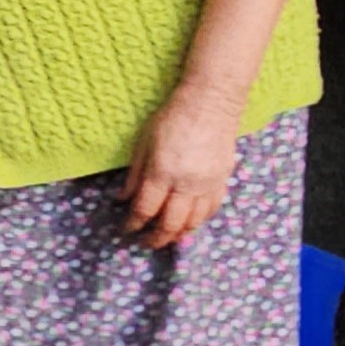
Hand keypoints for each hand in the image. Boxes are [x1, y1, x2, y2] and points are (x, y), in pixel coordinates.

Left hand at [127, 89, 243, 248]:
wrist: (211, 102)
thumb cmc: (172, 117)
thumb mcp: (144, 141)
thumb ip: (135, 174)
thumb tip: (123, 198)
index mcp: (162, 172)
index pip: (145, 209)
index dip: (133, 223)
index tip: (127, 229)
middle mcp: (186, 183)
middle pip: (170, 223)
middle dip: (155, 238)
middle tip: (145, 243)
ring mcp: (207, 184)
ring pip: (193, 221)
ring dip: (178, 234)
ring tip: (167, 237)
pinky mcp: (222, 180)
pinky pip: (211, 210)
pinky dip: (199, 221)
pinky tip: (190, 223)